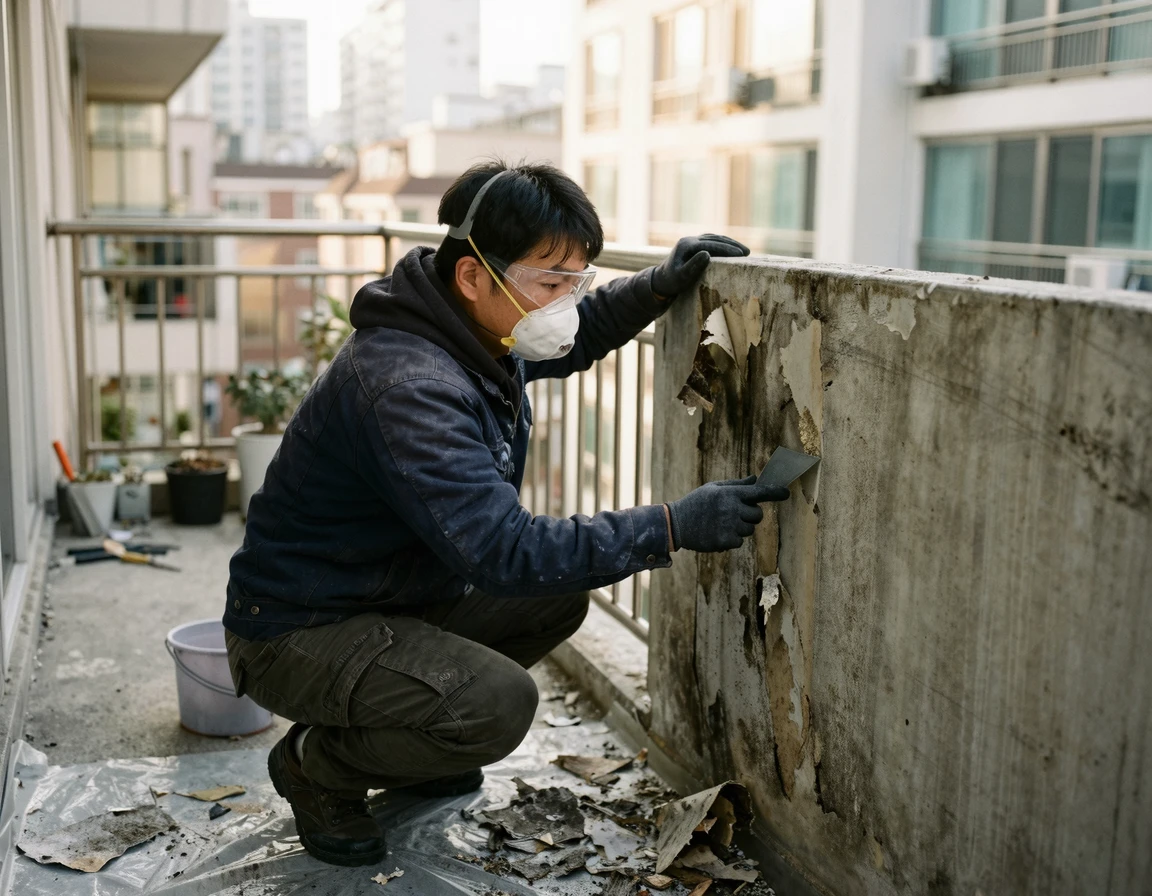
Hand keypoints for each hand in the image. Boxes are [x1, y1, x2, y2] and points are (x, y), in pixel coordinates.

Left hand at [651, 233, 749, 298]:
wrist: (660, 281)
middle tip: (747, 252)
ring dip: (729, 243)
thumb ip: (693, 265)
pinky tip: (732, 248)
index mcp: (686, 245)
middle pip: (715, 239)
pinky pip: (712, 241)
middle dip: (732, 245)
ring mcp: (691, 241)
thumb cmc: (671, 282)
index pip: (711, 244)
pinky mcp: (694, 245)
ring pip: (714, 238)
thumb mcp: (681, 277)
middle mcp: (689, 239)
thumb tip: (707, 254)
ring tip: (744, 251)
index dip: (727, 248)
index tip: (741, 254)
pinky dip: (723, 243)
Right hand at [665, 476, 788, 552]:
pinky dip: (732, 539)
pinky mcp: (725, 541)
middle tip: (736, 513)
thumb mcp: (714, 488)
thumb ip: (736, 485)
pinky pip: (739, 541)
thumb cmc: (697, 503)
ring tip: (722, 523)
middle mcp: (731, 508)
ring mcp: (729, 526)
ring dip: (741, 527)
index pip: (758, 492)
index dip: (775, 492)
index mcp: (729, 493)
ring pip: (749, 529)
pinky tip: (717, 533)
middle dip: (752, 514)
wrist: (677, 524)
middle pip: (758, 514)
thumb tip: (756, 479)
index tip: (786, 493)